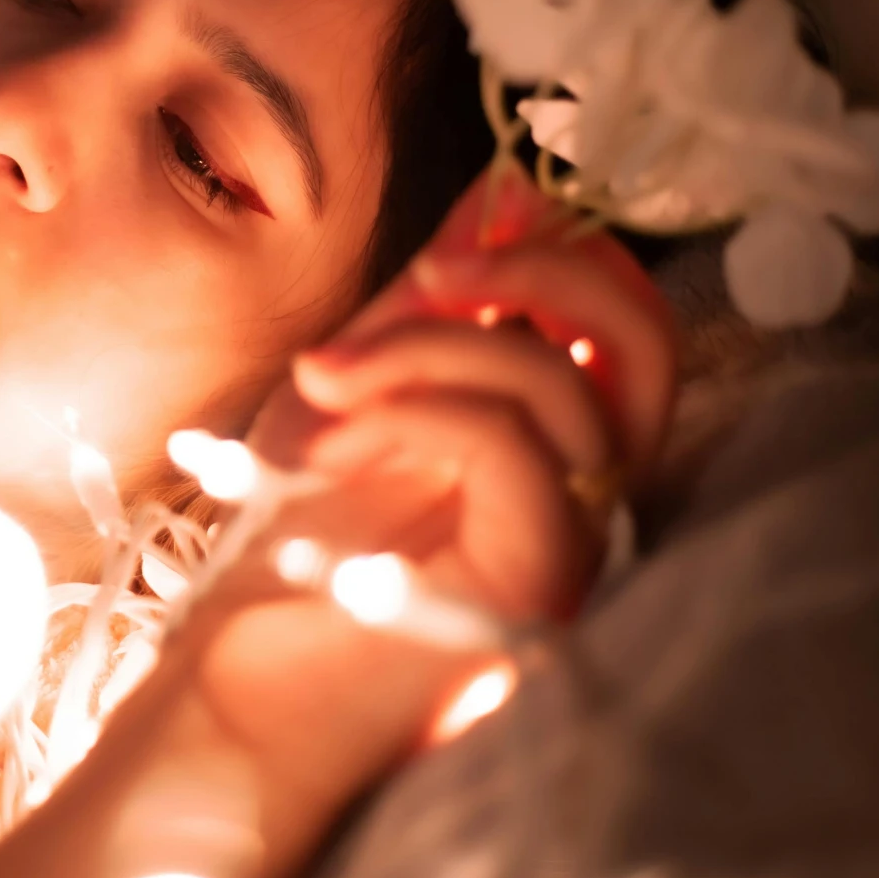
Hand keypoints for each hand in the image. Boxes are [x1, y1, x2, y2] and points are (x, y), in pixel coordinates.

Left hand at [267, 164, 678, 620]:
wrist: (230, 685)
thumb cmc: (287, 550)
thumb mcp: (352, 386)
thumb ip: (430, 304)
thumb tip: (503, 192)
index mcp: (557, 440)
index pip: (628, 321)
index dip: (562, 246)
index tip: (467, 224)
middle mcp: (591, 492)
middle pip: (648, 340)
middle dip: (540, 270)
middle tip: (428, 274)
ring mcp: (577, 543)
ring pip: (562, 385)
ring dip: (425, 352)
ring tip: (327, 384)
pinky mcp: (540, 584)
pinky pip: (515, 449)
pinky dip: (414, 415)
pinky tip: (337, 448)